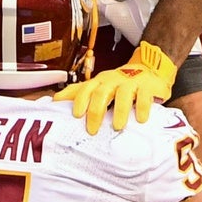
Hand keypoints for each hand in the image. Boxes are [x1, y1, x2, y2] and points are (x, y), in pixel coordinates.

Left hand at [56, 40, 177, 132]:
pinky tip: (139, 119)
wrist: (149, 71)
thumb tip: (53, 101)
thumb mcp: (98, 86)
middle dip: (96, 111)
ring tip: (117, 126)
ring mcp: (131, 82)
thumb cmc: (118, 84)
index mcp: (99, 82)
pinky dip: (141, 107)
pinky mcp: (148, 86)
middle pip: (102, 92)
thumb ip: (78, 93)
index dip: (80, 101)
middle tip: (93, 130)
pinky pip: (144, 95)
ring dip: (119, 110)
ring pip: (123, 94)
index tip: (76, 116)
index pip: (86, 88)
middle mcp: (113, 80)